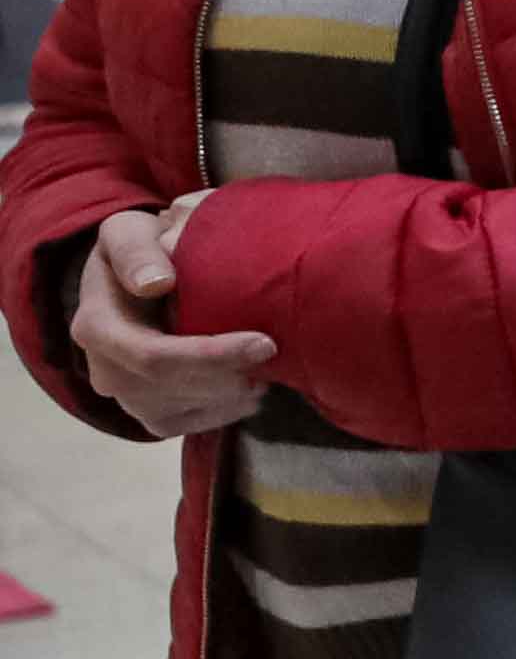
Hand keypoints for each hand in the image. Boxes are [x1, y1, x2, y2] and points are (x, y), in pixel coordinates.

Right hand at [74, 207, 277, 440]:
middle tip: (276, 356)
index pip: (154, 356)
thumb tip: (156, 283)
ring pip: (184, 411)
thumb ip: (135, 251)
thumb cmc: (138, 251)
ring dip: (233, 395)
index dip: (213, 356)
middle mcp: (104, 370)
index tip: (265, 343)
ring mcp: (125, 397)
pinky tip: (251, 387)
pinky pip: (190, 425)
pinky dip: (227, 409)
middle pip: (172, 388)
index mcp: (96, 326)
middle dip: (230, 376)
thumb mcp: (128, 233)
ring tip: (267, 367)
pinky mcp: (149, 414)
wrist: (133, 281)